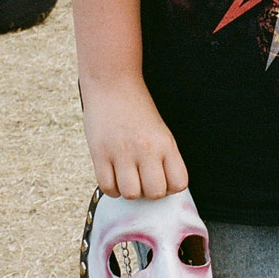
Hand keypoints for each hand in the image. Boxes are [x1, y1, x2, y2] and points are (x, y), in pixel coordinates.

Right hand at [81, 77, 188, 200]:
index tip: (161, 179)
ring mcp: (122, 152)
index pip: (179, 183)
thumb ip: (163, 158)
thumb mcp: (159, 131)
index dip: (170, 188)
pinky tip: (113, 176)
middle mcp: (146, 149)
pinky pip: (107, 187)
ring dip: (129, 191)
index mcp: (166, 143)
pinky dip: (111, 189)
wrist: (112, 83)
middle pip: (155, 193)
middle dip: (149, 192)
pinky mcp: (99, 153)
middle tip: (142, 179)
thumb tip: (161, 190)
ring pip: (131, 194)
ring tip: (127, 177)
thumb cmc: (137, 110)